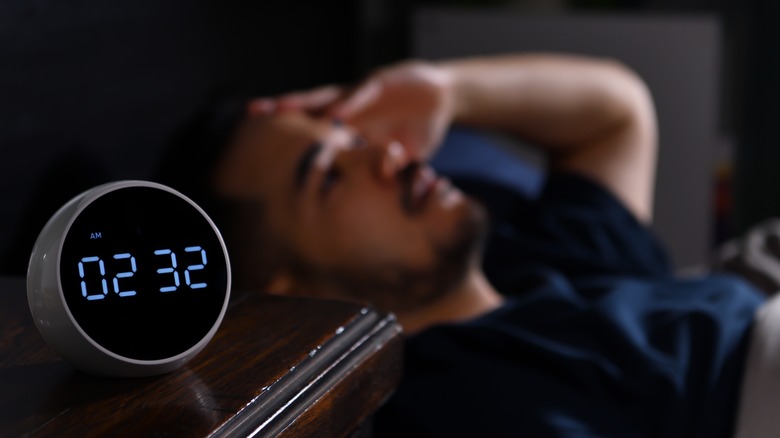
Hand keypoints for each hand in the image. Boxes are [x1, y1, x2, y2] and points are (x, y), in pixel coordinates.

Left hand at [249, 61, 455, 159]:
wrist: (440, 98)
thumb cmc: (413, 131)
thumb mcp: (397, 159)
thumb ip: (385, 175)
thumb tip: (381, 198)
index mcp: (347, 127)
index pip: (310, 130)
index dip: (286, 135)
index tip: (258, 144)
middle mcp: (347, 108)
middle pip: (309, 108)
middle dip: (282, 110)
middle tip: (252, 114)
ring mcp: (361, 95)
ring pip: (328, 97)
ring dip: (305, 102)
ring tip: (281, 109)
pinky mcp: (380, 83)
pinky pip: (362, 92)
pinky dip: (350, 102)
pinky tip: (336, 113)